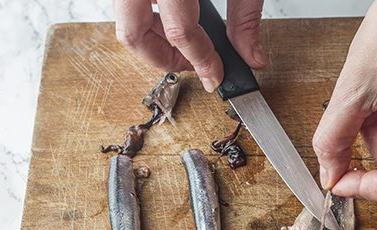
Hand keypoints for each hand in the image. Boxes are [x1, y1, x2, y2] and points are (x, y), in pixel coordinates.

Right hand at [113, 0, 266, 91]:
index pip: (180, 32)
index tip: (215, 75)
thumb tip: (252, 57)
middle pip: (132, 33)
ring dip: (150, 38)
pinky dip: (145, 17)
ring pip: (123, 19)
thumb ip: (245, 16)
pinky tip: (171, 16)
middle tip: (190, 65)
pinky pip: (126, 4)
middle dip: (161, 59)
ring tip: (183, 40)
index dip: (201, 61)